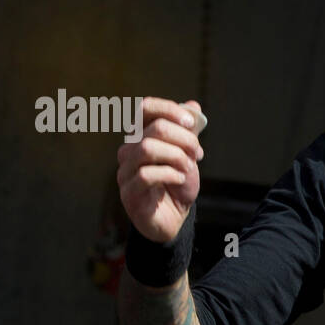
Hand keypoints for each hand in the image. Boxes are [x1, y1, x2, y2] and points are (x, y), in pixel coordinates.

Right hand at [116, 97, 205, 243]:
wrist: (175, 218)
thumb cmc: (178, 184)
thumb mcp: (188, 156)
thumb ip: (188, 132)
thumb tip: (193, 106)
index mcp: (141, 137)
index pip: (144, 108)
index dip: (168, 109)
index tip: (191, 122)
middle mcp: (128, 151)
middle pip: (153, 129)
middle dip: (183, 138)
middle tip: (198, 152)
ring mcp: (125, 171)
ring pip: (147, 148)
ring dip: (176, 156)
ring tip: (188, 168)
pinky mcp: (129, 192)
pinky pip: (146, 174)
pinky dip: (170, 174)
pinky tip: (180, 180)